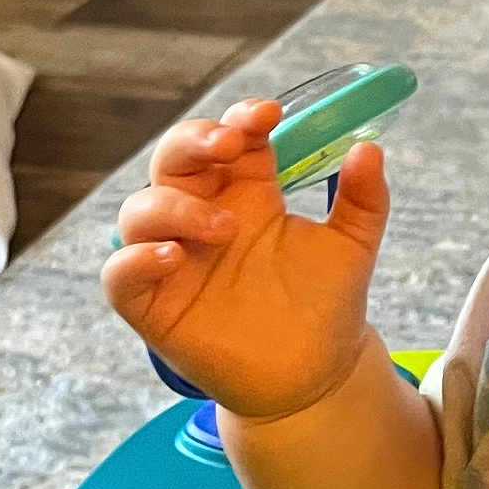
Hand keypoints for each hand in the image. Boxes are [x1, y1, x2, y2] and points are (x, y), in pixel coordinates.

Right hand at [101, 98, 389, 419]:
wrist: (316, 374)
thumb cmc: (326, 304)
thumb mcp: (354, 246)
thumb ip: (364, 198)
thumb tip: (369, 148)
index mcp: (248, 194)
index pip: (230, 139)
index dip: (240, 119)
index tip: (269, 114)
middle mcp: (204, 217)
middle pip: (174, 158)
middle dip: (194, 140)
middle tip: (230, 144)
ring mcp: (174, 260)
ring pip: (140, 211)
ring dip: (175, 205)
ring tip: (226, 226)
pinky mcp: (154, 306)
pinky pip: (119, 274)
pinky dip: (135, 259)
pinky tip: (173, 256)